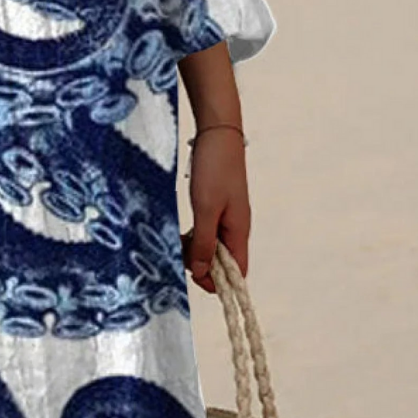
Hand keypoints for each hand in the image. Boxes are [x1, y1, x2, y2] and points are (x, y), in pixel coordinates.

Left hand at [181, 128, 249, 293]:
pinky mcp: (216, 206)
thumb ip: (203, 242)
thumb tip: (201, 272)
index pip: (238, 271)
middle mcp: (236, 228)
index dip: (219, 283)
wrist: (217, 134)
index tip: (195, 281)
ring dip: (196, 251)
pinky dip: (195, 237)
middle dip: (203, 266)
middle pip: (224, 262)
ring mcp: (227, 217)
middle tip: (180, 256)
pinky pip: (207, 231)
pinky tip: (182, 234)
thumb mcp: (206, 209)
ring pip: (213, 247)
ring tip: (179, 244)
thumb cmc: (214, 169)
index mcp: (239, 231)